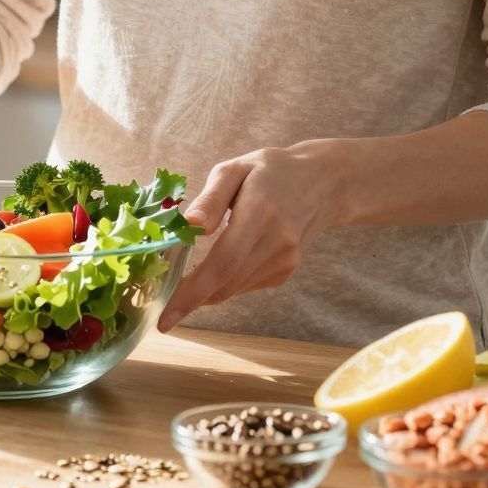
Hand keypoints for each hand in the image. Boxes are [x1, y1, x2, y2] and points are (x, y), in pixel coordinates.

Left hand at [158, 140, 351, 330]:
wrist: (324, 182)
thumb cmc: (270, 170)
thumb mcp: (236, 169)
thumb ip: (211, 198)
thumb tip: (188, 225)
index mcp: (259, 213)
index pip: (222, 263)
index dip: (191, 293)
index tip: (166, 318)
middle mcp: (276, 242)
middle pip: (225, 283)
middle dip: (190, 299)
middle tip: (163, 306)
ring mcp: (285, 261)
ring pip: (233, 288)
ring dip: (207, 289)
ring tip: (187, 278)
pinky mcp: (286, 271)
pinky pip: (246, 285)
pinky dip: (226, 280)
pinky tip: (224, 261)